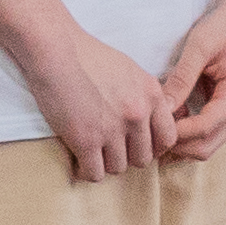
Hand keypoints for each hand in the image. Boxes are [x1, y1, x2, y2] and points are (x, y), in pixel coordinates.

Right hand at [24, 28, 171, 181]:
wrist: (56, 50)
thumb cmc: (89, 57)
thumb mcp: (131, 71)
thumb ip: (146, 97)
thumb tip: (152, 122)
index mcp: (152, 95)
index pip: (168, 138)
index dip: (154, 146)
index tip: (138, 145)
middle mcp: (137, 114)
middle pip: (143, 158)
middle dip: (127, 156)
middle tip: (111, 149)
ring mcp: (112, 129)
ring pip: (119, 168)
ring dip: (105, 163)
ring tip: (93, 152)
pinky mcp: (86, 140)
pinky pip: (95, 174)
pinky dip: (86, 171)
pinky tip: (79, 160)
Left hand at [152, 3, 225, 161]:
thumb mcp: (200, 45)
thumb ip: (182, 78)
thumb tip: (162, 107)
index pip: (205, 128)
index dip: (176, 132)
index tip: (152, 126)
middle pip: (207, 146)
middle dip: (178, 145)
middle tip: (149, 135)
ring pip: (208, 145)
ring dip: (182, 142)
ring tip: (158, 127)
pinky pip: (209, 133)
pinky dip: (188, 133)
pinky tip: (171, 120)